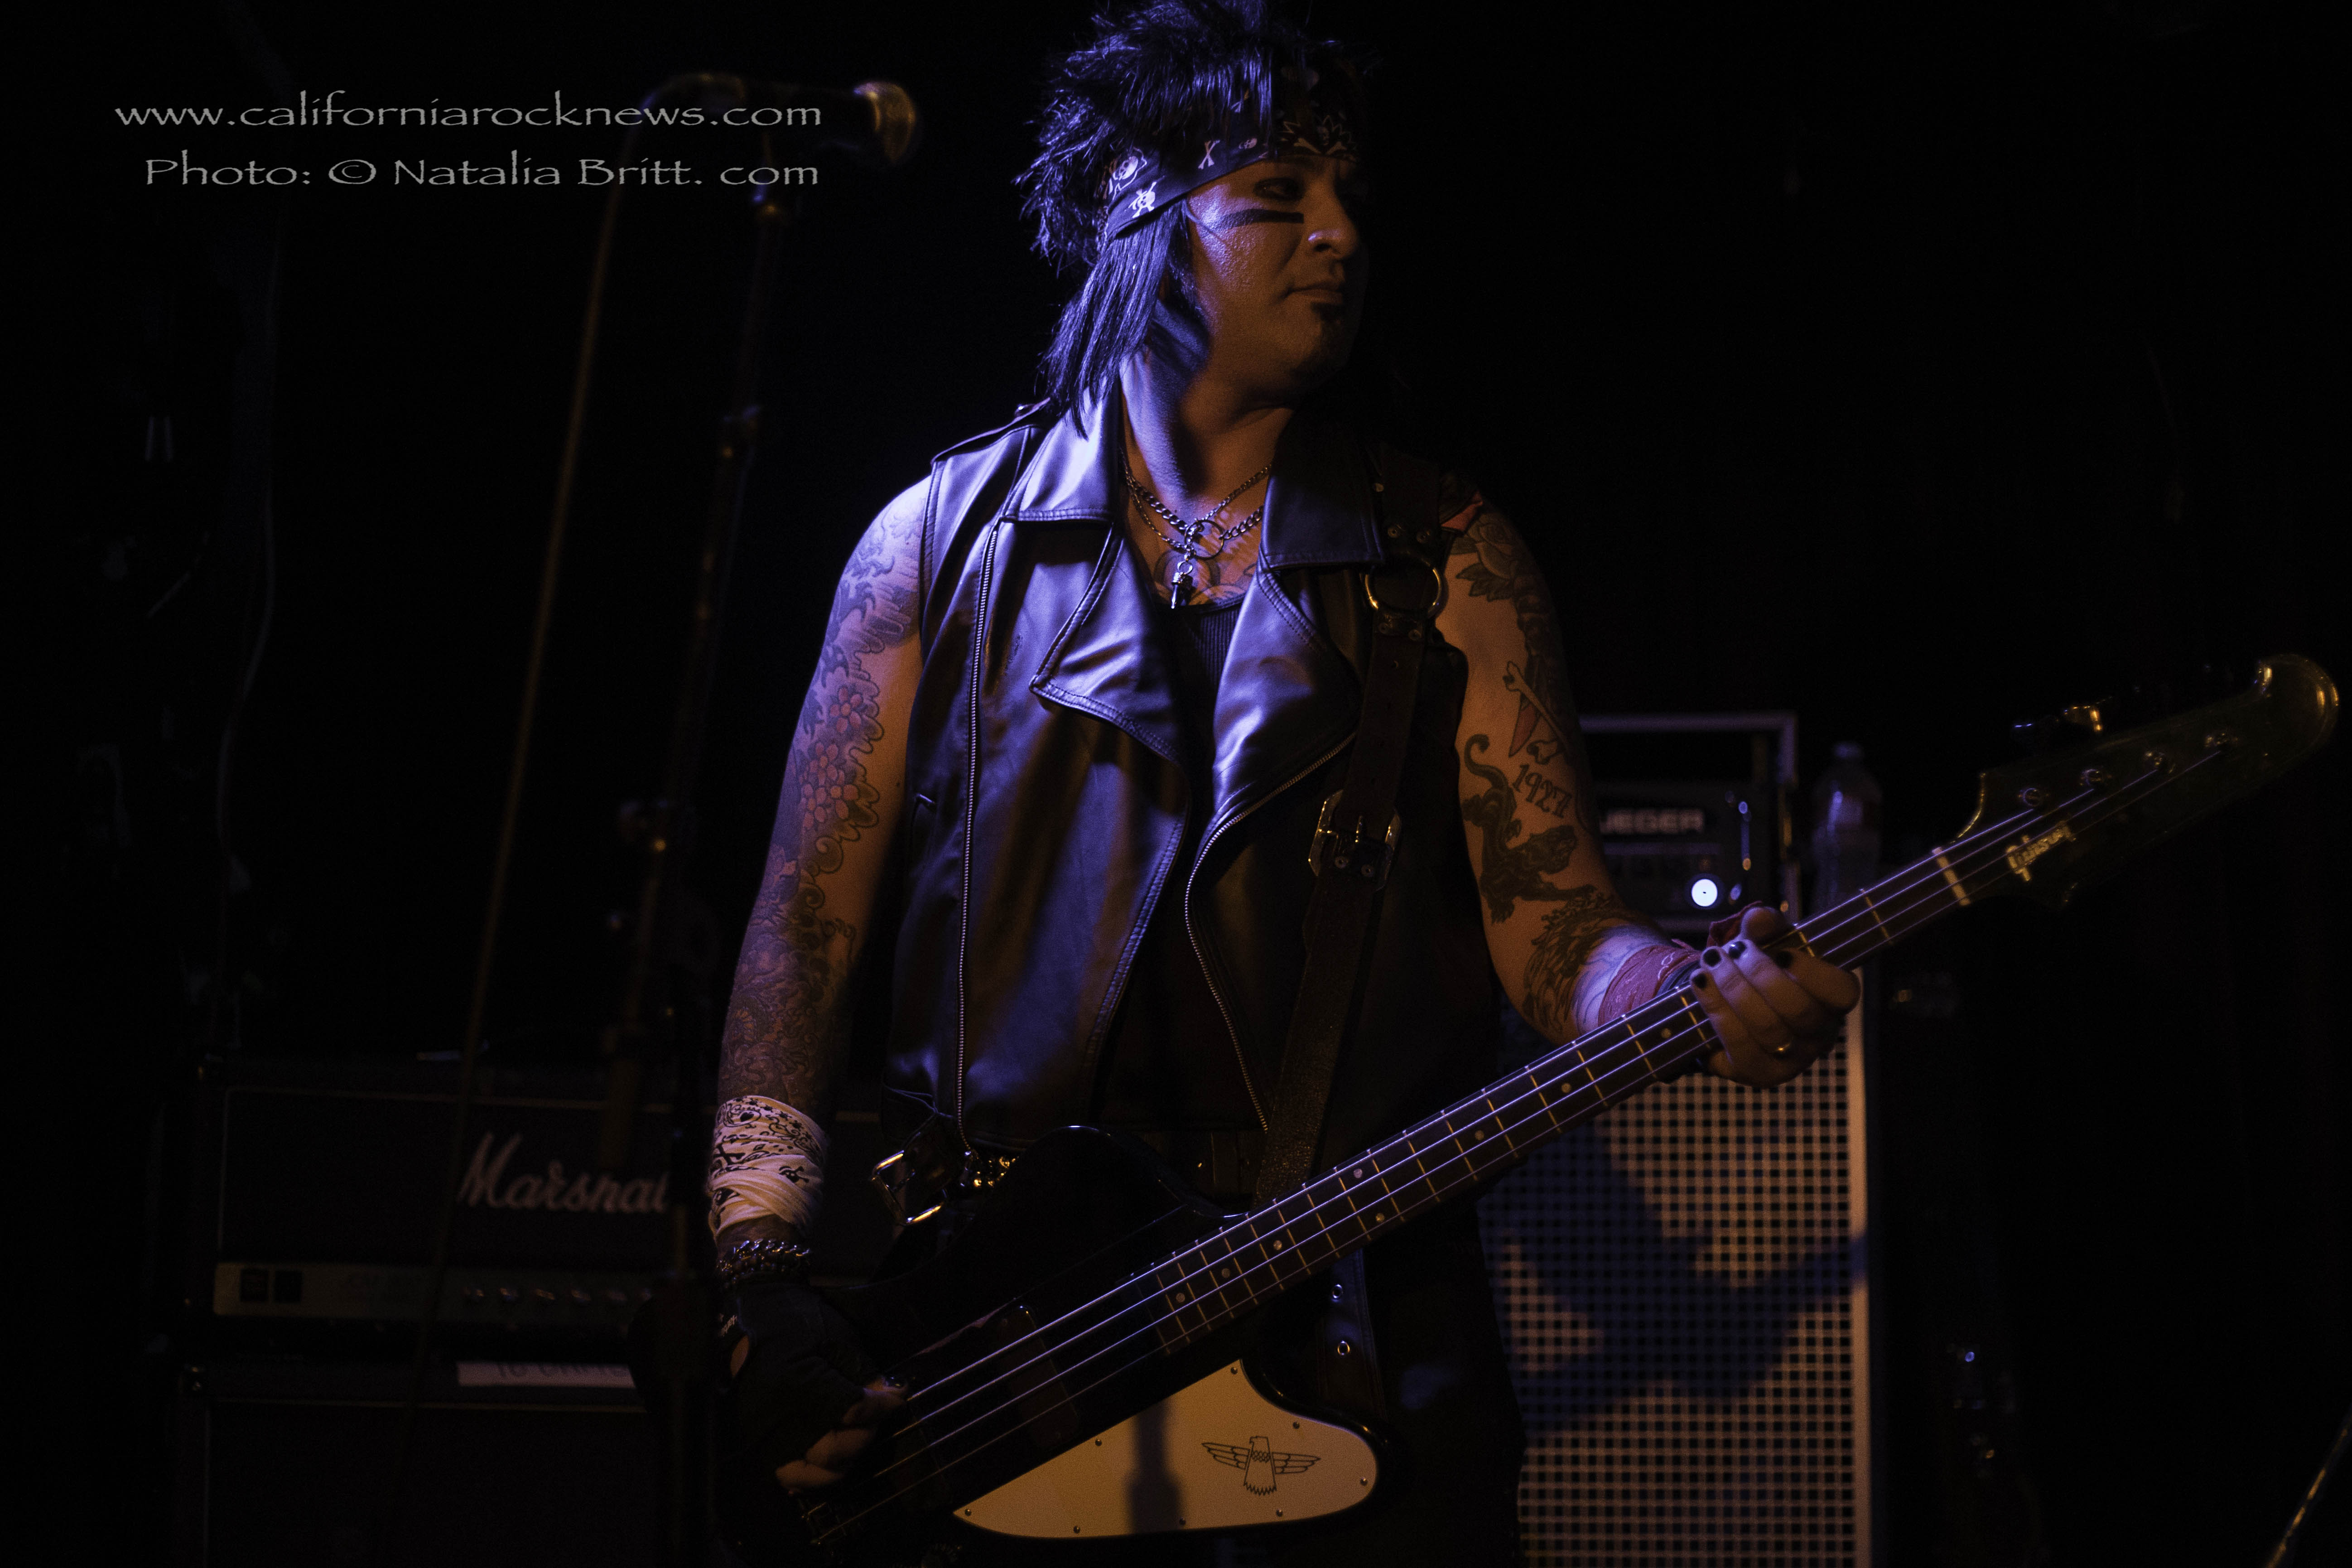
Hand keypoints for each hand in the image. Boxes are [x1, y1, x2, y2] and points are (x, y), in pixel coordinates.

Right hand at [725, 1278, 908, 1491]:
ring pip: (809, 1474)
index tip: (897, 1399)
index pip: (853, 1412)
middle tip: (873, 1418)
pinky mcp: (756, 1442)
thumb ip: (862, 1374)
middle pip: (832, 1450)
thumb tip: (891, 1399)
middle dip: (863, 1435)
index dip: (883, 1407)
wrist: (749, 1319)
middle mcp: (777, 1417)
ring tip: (853, 1440)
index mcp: (797, 1384)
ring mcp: (763, 1435)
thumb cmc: (796, 1322)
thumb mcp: (836, 1338)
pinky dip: (811, 1476)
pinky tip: (828, 1463)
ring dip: (840, 1462)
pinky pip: (786, 1476)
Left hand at [1691, 905, 1858, 1086]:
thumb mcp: (1762, 943)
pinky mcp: (1754, 1072)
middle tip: (1733, 950)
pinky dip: (1716, 1009)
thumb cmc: (1752, 973)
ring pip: (1767, 1028)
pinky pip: (1737, 1045)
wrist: (1723, 1005)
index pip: (1843, 994)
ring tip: (1711, 961)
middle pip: (1799, 1011)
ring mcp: (1787, 1061)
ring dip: (1733, 987)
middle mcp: (1816, 1037)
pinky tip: (1701, 984)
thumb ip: (1764, 926)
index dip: (1813, 972)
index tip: (1781, 952)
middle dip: (1759, 973)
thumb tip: (1759, 919)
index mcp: (1830, 1003)